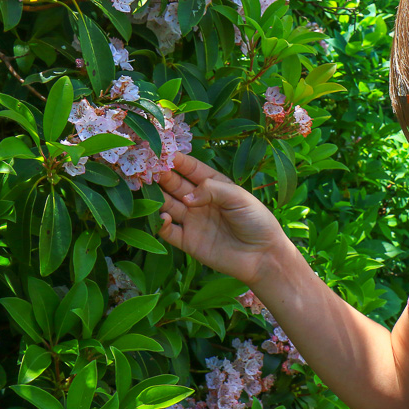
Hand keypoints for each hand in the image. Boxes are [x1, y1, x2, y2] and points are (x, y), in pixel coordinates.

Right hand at [156, 152, 288, 286]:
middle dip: (161, 175)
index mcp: (214, 185)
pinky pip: (168, 231)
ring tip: (145, 189)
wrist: (263, 256)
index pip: (190, 169)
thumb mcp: (238, 197)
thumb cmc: (256, 221)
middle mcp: (200, 201)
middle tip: (146, 168)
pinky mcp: (188, 241)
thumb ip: (212, 190)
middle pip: (175, 185)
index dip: (176, 160)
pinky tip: (163, 216)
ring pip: (167, 205)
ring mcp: (193, 221)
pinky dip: (161, 224)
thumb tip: (186, 196)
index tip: (161, 152)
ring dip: (156, 197)